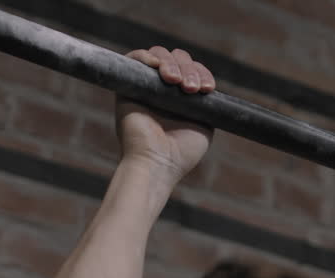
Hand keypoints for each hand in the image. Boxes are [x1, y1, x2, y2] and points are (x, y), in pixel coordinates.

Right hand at [116, 47, 215, 178]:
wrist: (157, 163)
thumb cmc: (182, 152)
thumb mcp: (205, 124)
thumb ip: (206, 103)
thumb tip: (205, 83)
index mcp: (182, 98)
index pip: (192, 71)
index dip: (202, 73)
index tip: (207, 89)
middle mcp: (163, 90)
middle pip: (177, 59)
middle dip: (188, 68)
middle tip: (190, 89)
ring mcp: (145, 86)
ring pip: (159, 55)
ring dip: (171, 63)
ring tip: (176, 82)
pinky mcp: (127, 86)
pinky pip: (133, 58)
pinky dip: (146, 56)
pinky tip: (157, 67)